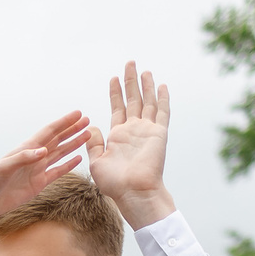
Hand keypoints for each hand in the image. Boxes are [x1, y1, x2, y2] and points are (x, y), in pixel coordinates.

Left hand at [0, 111, 92, 226]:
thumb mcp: (4, 168)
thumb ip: (23, 158)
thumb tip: (44, 150)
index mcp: (26, 148)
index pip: (49, 132)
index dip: (64, 122)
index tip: (78, 114)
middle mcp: (33, 157)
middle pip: (58, 139)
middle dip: (72, 130)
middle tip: (88, 120)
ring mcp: (37, 170)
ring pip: (60, 153)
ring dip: (73, 144)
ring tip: (88, 136)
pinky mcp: (38, 184)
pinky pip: (57, 172)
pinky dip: (68, 164)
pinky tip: (79, 158)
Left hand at [85, 64, 172, 226]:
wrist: (134, 192)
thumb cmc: (115, 183)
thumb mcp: (97, 162)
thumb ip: (94, 143)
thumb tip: (92, 127)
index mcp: (118, 136)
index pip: (117, 108)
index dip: (115, 93)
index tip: (113, 78)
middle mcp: (134, 130)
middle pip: (133, 99)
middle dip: (130, 81)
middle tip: (130, 63)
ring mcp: (147, 130)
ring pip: (148, 102)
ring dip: (146, 85)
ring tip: (144, 70)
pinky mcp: (159, 133)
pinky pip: (162, 112)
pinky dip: (163, 98)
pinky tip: (162, 85)